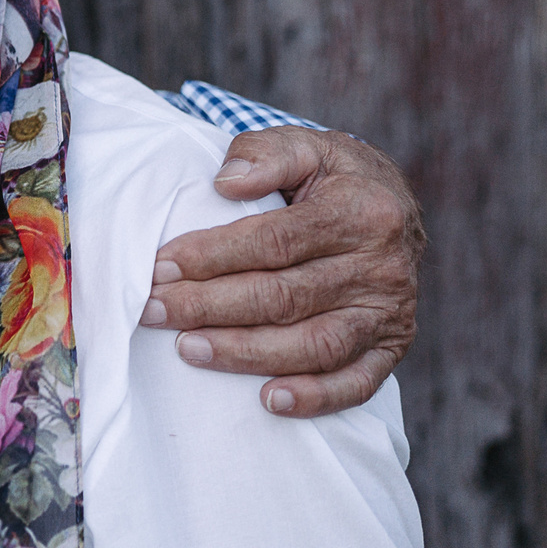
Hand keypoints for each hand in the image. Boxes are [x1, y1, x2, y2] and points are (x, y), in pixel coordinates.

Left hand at [141, 125, 422, 417]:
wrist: (392, 205)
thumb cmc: (331, 176)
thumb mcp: (305, 145)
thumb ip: (265, 154)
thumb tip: (225, 183)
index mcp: (361, 213)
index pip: (276, 241)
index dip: (213, 255)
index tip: (160, 266)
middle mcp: (382, 267)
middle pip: (286, 296)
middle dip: (210, 306)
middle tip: (154, 310)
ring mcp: (389, 312)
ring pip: (315, 344)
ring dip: (246, 353)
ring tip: (188, 350)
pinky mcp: (391, 346)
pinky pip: (357, 382)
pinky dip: (315, 397)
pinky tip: (268, 401)